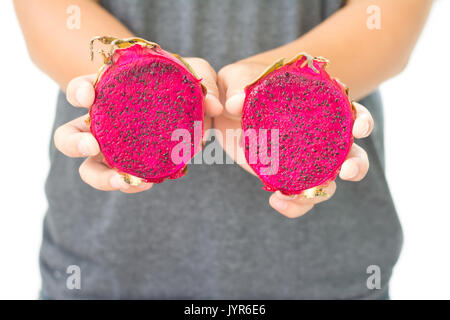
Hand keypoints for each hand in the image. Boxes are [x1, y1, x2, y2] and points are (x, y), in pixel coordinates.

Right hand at [54, 57, 221, 191]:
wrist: (193, 108)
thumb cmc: (184, 84)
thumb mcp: (195, 73)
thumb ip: (203, 81)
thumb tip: (213, 105)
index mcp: (109, 93)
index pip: (80, 90)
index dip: (78, 92)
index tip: (90, 96)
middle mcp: (102, 124)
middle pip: (68, 136)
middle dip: (73, 143)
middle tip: (92, 146)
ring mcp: (114, 149)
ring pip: (88, 169)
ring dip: (99, 177)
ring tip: (122, 179)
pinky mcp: (131, 167)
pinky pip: (122, 180)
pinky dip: (131, 183)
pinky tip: (147, 181)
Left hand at [216, 61, 373, 217]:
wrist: (223, 110)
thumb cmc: (239, 85)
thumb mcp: (236, 79)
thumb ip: (237, 87)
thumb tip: (236, 103)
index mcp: (318, 105)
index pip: (349, 111)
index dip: (361, 120)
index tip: (359, 129)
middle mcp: (319, 134)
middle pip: (350, 152)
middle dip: (356, 164)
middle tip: (347, 171)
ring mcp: (305, 158)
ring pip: (328, 181)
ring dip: (323, 192)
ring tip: (300, 195)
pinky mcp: (286, 175)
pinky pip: (299, 196)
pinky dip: (294, 205)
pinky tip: (277, 201)